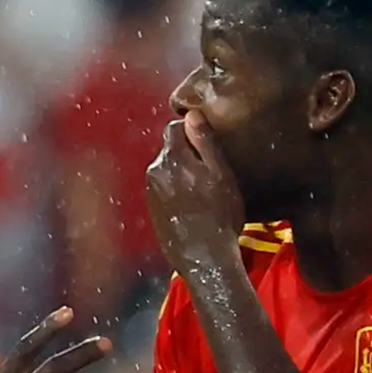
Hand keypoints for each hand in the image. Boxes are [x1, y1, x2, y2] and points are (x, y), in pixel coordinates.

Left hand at [146, 113, 245, 272]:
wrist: (205, 258)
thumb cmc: (220, 215)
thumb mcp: (221, 174)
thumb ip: (204, 142)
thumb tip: (191, 114)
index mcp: (171, 159)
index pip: (174, 127)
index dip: (193, 133)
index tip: (209, 148)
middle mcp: (154, 171)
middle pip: (170, 149)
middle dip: (188, 154)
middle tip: (211, 173)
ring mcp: (151, 192)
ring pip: (168, 169)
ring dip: (183, 173)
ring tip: (204, 193)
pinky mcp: (152, 209)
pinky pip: (164, 189)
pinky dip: (177, 191)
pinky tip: (193, 207)